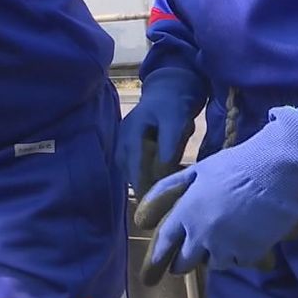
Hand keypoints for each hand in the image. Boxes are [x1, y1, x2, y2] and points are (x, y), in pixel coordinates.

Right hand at [116, 68, 206, 196]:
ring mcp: (123, 142)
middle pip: (128, 171)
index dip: (141, 185)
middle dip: (141, 187)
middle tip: (155, 207)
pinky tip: (154, 183)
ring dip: (141, 182)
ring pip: (129, 170)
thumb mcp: (175, 122)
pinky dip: (142, 175)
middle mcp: (122, 139)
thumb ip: (168, 145)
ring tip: (155, 198)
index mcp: (130, 133)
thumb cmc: (172, 105)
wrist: (169, 89)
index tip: (150, 204)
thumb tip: (162, 171)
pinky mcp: (130, 145)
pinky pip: (133, 165)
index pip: (134, 165)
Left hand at [134, 107, 297, 285]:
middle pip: (186, 261)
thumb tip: (149, 199)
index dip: (160, 253)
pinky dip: (239, 256)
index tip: (158, 262)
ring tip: (221, 245)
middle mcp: (201, 234)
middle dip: (184, 262)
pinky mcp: (249, 253)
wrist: (272, 172)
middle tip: (188, 260)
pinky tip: (244, 242)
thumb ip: (171, 186)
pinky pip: (238, 262)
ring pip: (213, 263)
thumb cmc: (233, 166)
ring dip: (214, 257)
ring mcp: (225, 246)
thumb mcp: (196, 171)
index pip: (165, 240)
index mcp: (185, 213)